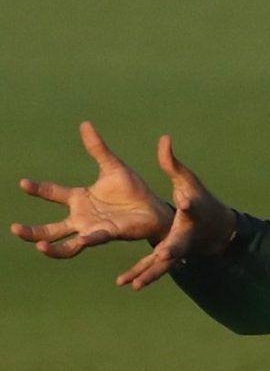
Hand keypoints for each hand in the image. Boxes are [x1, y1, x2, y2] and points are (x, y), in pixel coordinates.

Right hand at [11, 121, 173, 258]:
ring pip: (66, 243)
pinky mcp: (109, 234)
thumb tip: (84, 124)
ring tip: (38, 245)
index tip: (23, 183)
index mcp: (79, 199)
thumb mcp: (113, 166)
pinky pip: (94, 239)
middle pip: (50, 229)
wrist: (154, 208)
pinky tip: (82, 239)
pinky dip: (87, 240)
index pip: (53, 193)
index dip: (38, 189)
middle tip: (14, 228)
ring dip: (51, 247)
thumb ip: (98, 148)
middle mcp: (82, 217)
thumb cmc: (133, 190)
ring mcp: (93, 228)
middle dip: (32, 231)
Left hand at [116, 134, 237, 289]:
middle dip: (171, 250)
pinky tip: (128, 283)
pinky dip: (144, 274)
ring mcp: (179, 249)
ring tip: (134, 282)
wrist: (214, 228)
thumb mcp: (188, 181)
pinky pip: (155, 268)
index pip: (192, 207)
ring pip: (164, 263)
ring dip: (150, 272)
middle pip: (178, 244)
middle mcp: (186, 234)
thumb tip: (164, 139)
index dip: (189, 204)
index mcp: (193, 213)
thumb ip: (173, 164)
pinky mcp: (170, 257)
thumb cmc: (201, 202)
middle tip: (162, 254)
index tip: (186, 203)